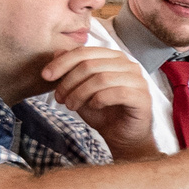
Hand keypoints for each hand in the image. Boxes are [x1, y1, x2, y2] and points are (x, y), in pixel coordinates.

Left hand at [42, 46, 158, 160]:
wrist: (121, 136)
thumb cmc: (102, 112)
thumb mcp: (80, 90)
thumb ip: (71, 71)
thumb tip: (56, 52)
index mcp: (113, 58)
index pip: (84, 52)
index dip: (62, 62)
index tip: (46, 76)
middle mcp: (128, 65)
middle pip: (91, 65)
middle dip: (69, 82)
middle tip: (59, 98)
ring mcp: (138, 80)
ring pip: (102, 78)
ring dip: (80, 93)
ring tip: (71, 106)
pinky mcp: (142, 97)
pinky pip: (117, 93)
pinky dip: (99, 100)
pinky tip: (93, 106)